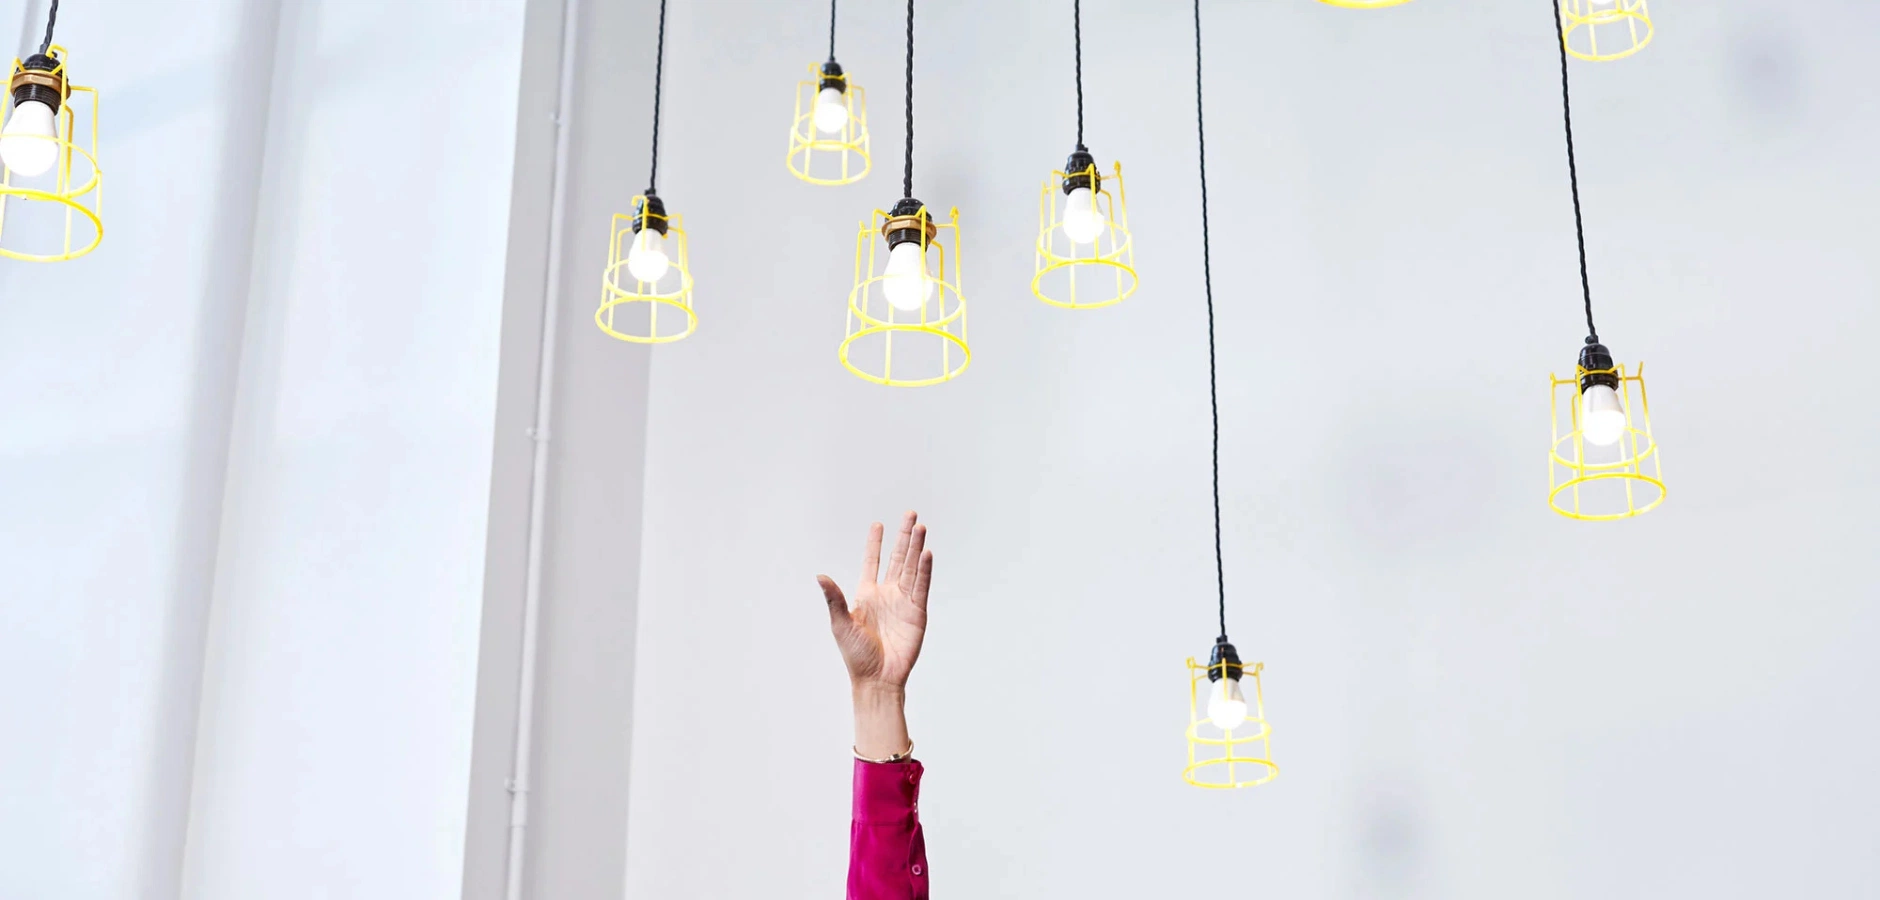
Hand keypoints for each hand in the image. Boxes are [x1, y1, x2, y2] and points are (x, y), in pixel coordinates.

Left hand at [818, 511, 932, 689]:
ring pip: (912, 568)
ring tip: (921, 526)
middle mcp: (887, 594)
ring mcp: (904, 602)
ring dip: (916, 547)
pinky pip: (921, 586)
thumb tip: (820, 575)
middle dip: (904, 536)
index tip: (878, 524)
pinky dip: (924, 570)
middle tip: (911, 514)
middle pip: (898, 558)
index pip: (872, 562)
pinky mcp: (917, 613)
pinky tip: (926, 553)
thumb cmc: (856, 655)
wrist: (876, 679)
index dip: (875, 544)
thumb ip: (834, 598)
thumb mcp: (840, 623)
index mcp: (867, 595)